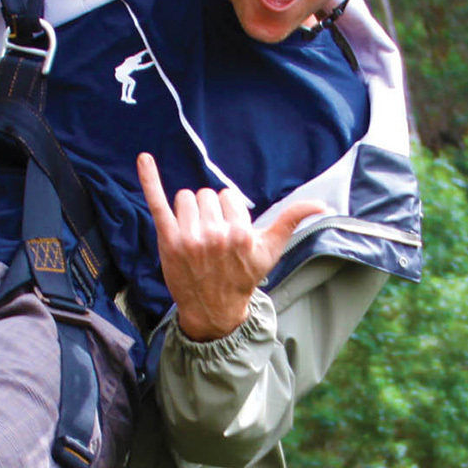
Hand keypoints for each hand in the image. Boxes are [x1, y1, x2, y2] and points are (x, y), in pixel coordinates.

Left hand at [137, 152, 327, 340]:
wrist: (214, 309)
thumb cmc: (243, 276)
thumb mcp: (271, 249)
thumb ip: (292, 220)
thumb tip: (322, 204)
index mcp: (240, 233)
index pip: (228, 197)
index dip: (228, 213)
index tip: (228, 234)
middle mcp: (214, 234)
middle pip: (206, 195)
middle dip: (209, 212)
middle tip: (211, 238)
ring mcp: (189, 237)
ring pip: (186, 198)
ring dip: (190, 211)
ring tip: (195, 235)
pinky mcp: (168, 240)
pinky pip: (157, 202)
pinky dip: (149, 178)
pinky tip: (144, 158)